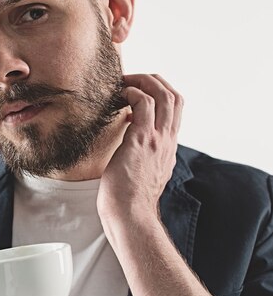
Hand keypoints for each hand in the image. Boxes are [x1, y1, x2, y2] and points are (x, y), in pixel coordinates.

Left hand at [97, 73, 182, 221]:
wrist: (130, 215)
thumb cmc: (130, 199)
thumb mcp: (144, 173)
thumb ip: (144, 157)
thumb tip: (132, 145)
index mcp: (168, 148)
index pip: (175, 111)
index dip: (160, 94)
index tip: (140, 93)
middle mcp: (168, 141)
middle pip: (175, 96)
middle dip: (155, 81)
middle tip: (133, 79)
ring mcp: (157, 139)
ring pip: (163, 95)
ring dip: (143, 81)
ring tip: (125, 82)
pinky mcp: (141, 140)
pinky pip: (143, 103)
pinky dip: (132, 92)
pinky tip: (119, 96)